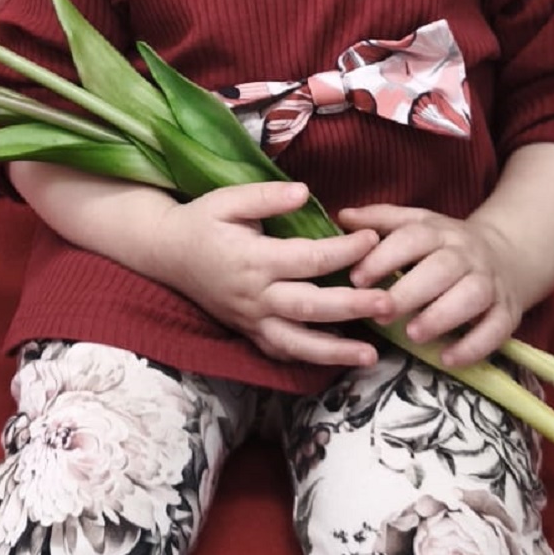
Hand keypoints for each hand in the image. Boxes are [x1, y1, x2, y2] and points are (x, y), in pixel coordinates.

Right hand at [151, 182, 390, 368]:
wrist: (164, 253)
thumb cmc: (201, 221)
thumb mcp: (227, 199)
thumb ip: (266, 196)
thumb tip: (305, 194)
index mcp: (252, 258)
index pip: (308, 258)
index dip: (344, 250)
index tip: (373, 237)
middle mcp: (254, 295)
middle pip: (310, 306)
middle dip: (352, 307)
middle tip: (389, 302)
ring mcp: (251, 319)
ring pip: (297, 342)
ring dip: (335, 351)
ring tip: (370, 356)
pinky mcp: (249, 332)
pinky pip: (281, 351)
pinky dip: (310, 359)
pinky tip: (340, 360)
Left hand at [338, 203, 526, 366]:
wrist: (508, 254)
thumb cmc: (447, 245)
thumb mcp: (418, 224)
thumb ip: (381, 220)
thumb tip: (343, 216)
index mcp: (440, 231)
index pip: (413, 238)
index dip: (384, 257)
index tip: (357, 279)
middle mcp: (467, 254)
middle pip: (441, 268)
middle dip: (410, 291)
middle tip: (380, 313)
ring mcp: (491, 282)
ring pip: (471, 296)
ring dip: (441, 316)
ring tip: (412, 335)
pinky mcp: (508, 311)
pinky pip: (496, 328)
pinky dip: (474, 346)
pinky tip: (447, 359)